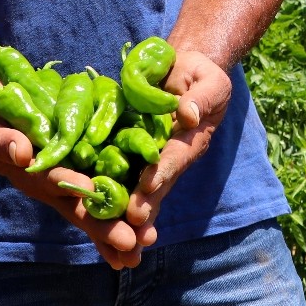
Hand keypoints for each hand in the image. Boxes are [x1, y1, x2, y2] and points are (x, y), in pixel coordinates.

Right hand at [0, 99, 146, 269]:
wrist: (2, 112)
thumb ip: (3, 142)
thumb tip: (23, 154)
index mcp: (34, 177)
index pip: (55, 184)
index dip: (73, 188)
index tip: (91, 193)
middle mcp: (57, 185)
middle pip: (83, 208)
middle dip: (106, 227)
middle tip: (131, 246)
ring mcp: (74, 178)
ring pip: (100, 206)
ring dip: (122, 223)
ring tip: (146, 242)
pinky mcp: (90, 164)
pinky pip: (111, 184)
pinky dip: (129, 200)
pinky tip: (149, 219)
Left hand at [123, 49, 231, 237]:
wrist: (183, 72)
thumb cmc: (201, 77)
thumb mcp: (210, 82)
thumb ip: (201, 98)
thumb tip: (188, 115)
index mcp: (191, 141)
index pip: (175, 157)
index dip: (162, 171)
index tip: (148, 186)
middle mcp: (170, 157)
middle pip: (156, 184)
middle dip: (146, 204)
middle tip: (132, 223)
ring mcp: (150, 158)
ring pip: (138, 188)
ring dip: (129, 210)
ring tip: (118, 233)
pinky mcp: (131, 151)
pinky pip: (119, 171)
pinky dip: (109, 191)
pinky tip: (95, 211)